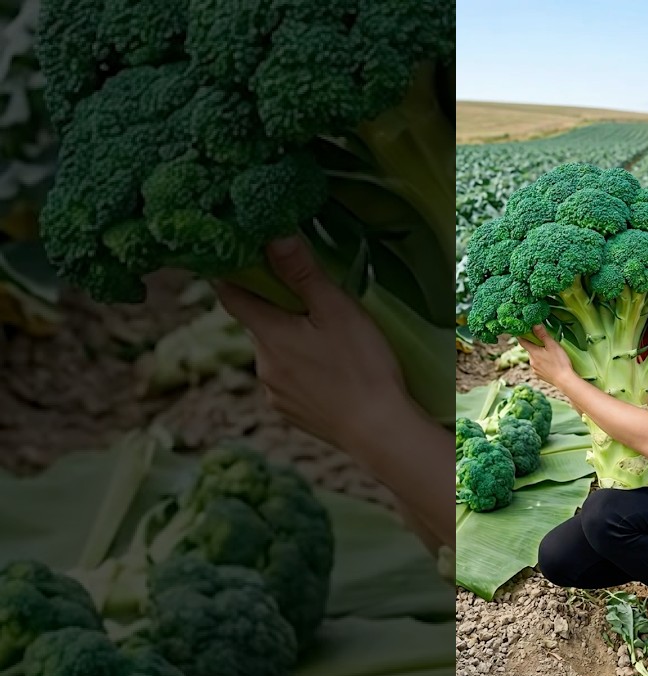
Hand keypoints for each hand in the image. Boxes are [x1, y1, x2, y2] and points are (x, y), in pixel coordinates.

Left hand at [214, 235, 407, 452]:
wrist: (379, 431)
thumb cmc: (363, 367)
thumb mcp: (337, 310)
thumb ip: (303, 273)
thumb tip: (273, 236)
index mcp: (269, 334)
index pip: (231, 295)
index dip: (233, 274)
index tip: (241, 257)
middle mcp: (262, 364)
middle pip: (259, 325)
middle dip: (279, 311)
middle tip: (313, 303)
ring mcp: (275, 393)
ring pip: (276, 354)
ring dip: (293, 344)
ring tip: (332, 344)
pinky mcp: (291, 413)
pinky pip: (289, 382)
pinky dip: (304, 372)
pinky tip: (333, 374)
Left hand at [517, 324, 574, 389]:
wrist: (564, 380)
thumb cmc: (560, 362)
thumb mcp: (552, 345)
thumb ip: (543, 335)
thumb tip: (535, 325)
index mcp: (533, 352)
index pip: (522, 341)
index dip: (521, 335)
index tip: (522, 330)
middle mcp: (531, 361)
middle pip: (530, 350)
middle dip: (535, 345)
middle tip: (544, 342)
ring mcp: (535, 369)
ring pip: (535, 358)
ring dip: (540, 355)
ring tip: (551, 354)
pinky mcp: (539, 375)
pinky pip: (539, 366)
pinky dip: (543, 363)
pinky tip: (551, 363)